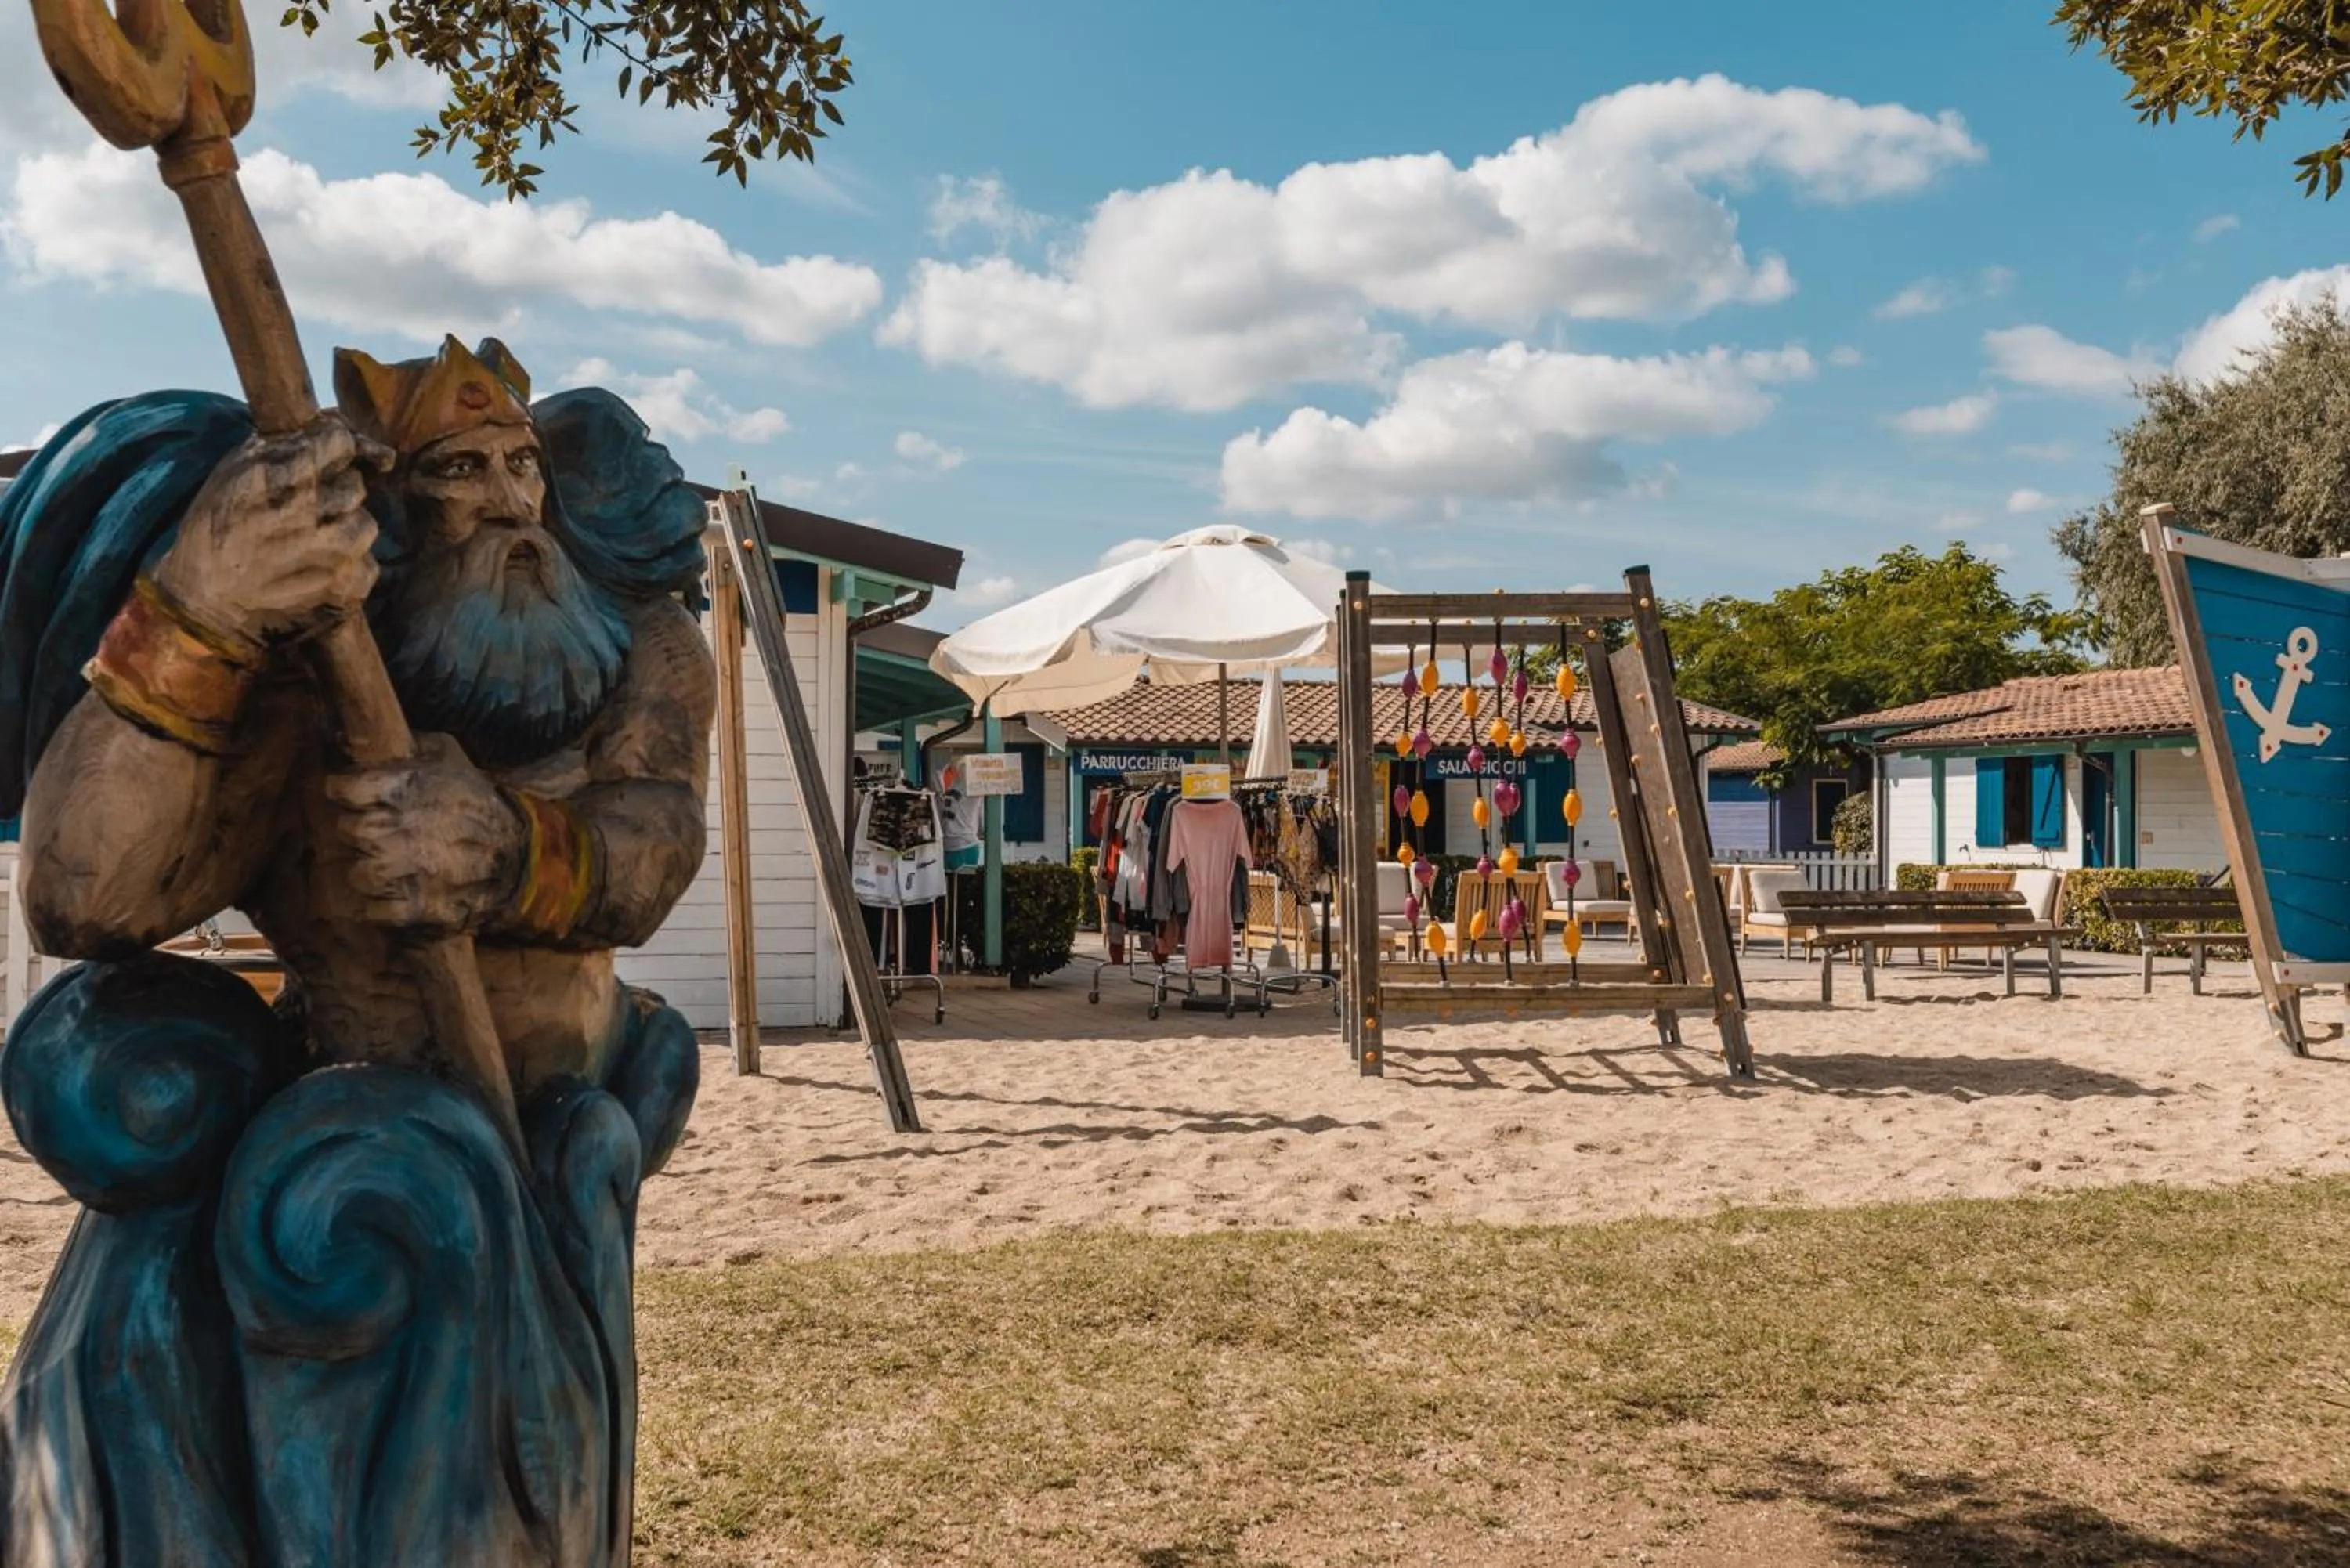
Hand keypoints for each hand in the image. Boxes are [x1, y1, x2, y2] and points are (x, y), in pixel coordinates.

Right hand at [152, 417, 392, 647]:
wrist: (205, 604)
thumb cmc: (219, 529)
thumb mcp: (234, 471)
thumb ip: (287, 443)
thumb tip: (345, 427)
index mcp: (267, 479)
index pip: (338, 443)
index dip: (336, 449)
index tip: (328, 458)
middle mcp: (299, 515)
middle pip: (355, 486)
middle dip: (337, 493)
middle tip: (307, 509)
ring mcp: (325, 556)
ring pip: (365, 525)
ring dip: (344, 529)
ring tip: (309, 542)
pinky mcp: (342, 591)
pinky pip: (368, 565)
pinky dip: (349, 566)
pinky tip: (315, 570)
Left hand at [324, 734, 522, 936]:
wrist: (524, 852)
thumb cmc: (479, 800)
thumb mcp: (450, 755)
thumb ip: (410, 745)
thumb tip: (363, 734)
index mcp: (408, 788)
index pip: (345, 789)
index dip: (345, 791)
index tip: (354, 795)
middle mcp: (404, 828)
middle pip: (350, 831)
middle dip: (359, 830)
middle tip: (377, 830)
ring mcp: (411, 871)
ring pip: (359, 873)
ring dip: (369, 868)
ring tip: (387, 862)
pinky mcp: (420, 907)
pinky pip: (375, 910)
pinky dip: (380, 904)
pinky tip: (396, 891)